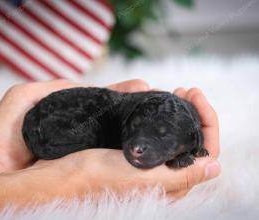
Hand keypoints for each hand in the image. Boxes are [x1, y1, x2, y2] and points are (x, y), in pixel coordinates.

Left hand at [0, 79, 148, 176]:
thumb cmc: (7, 128)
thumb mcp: (30, 95)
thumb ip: (60, 88)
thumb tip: (92, 87)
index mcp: (75, 113)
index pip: (106, 100)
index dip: (126, 94)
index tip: (146, 88)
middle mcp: (84, 131)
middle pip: (116, 118)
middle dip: (139, 109)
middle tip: (163, 101)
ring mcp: (86, 149)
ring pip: (116, 137)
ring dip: (137, 128)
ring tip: (160, 118)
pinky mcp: (82, 166)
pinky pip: (106, 157)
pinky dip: (123, 151)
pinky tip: (141, 145)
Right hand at [20, 87, 219, 199]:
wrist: (66, 174)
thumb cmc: (100, 177)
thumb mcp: (143, 177)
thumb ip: (181, 176)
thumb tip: (215, 167)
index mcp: (171, 183)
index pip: (205, 152)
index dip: (207, 122)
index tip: (195, 95)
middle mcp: (164, 173)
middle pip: (192, 141)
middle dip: (195, 112)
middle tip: (187, 90)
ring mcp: (150, 162)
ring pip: (176, 134)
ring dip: (179, 111)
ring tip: (176, 92)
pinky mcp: (137, 152)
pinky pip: (158, 132)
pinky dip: (162, 115)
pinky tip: (158, 102)